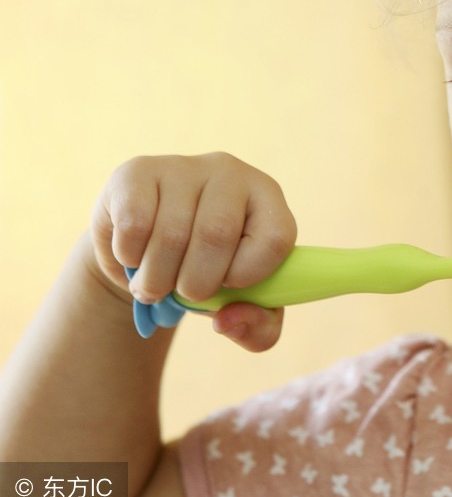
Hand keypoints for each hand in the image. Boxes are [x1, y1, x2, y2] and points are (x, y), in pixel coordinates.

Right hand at [88, 153, 297, 351]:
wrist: (146, 249)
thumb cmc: (207, 274)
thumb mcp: (242, 306)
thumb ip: (257, 328)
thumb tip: (227, 321)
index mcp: (268, 200)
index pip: (276, 239)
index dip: (249, 275)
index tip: (228, 284)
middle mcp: (231, 173)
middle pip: (217, 234)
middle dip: (195, 284)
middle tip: (181, 296)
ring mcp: (183, 167)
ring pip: (172, 234)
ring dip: (156, 279)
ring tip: (153, 286)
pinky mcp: (137, 172)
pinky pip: (134, 223)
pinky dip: (130, 257)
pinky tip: (133, 256)